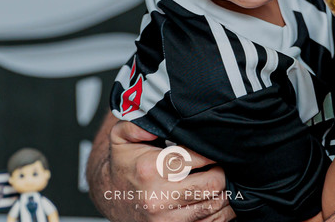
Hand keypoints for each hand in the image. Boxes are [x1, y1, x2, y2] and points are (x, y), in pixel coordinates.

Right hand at [90, 119, 234, 221]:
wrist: (109, 196)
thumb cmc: (123, 164)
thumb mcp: (121, 137)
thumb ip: (136, 123)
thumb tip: (154, 121)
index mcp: (151, 168)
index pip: (198, 158)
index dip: (212, 152)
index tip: (215, 148)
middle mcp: (160, 196)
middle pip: (212, 184)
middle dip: (222, 172)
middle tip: (222, 165)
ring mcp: (167, 219)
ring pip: (214, 206)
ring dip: (224, 193)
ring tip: (222, 181)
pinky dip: (220, 213)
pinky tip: (218, 199)